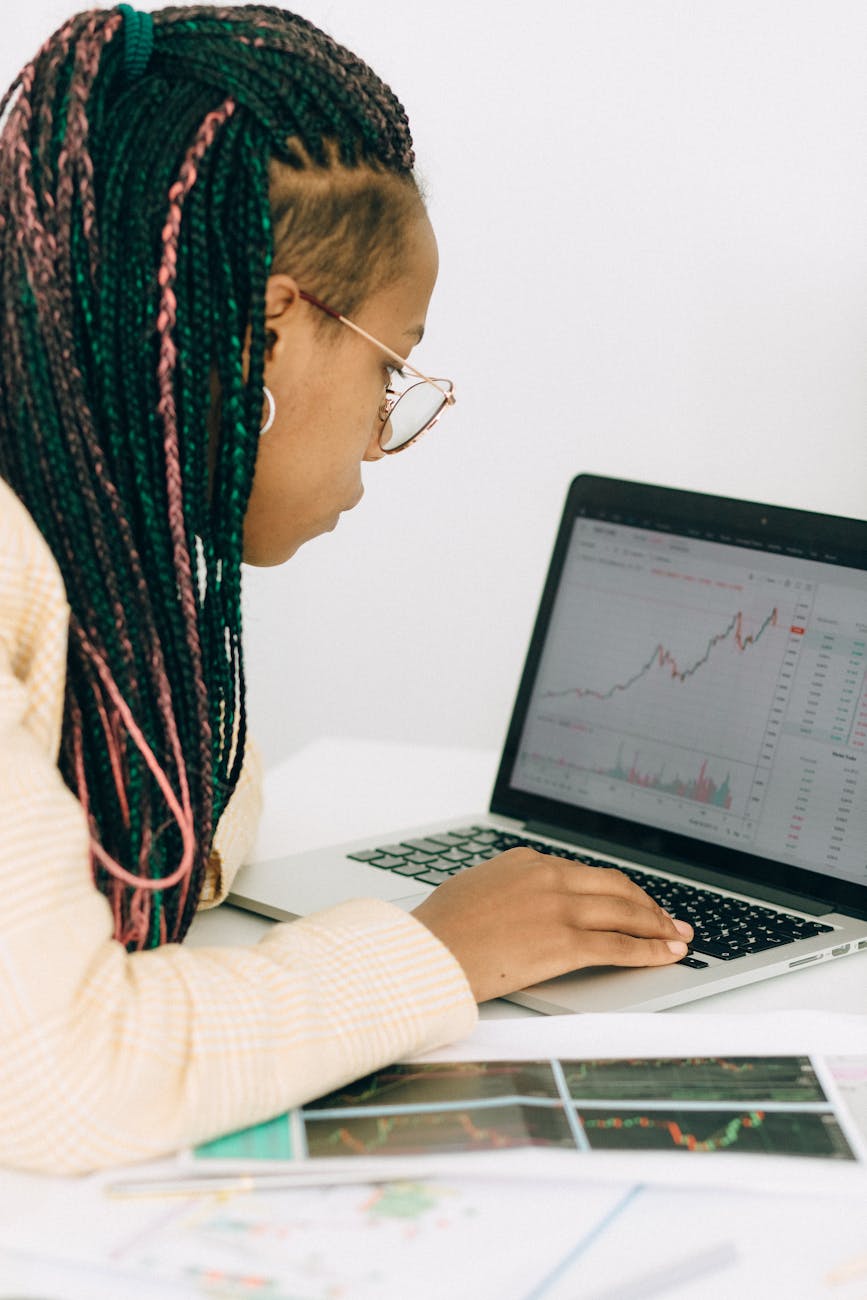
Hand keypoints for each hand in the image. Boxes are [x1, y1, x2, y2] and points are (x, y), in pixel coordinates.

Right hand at [412, 848, 693, 1002]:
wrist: (427, 951)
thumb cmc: (441, 927)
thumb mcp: (476, 888)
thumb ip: (508, 888)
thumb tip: (521, 900)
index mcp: (528, 861)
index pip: (586, 874)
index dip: (617, 891)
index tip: (632, 902)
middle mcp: (549, 877)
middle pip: (616, 888)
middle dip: (648, 905)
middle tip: (670, 919)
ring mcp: (560, 908)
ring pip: (625, 913)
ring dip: (658, 927)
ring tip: (677, 938)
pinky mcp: (565, 942)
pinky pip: (620, 946)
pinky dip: (650, 950)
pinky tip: (666, 955)